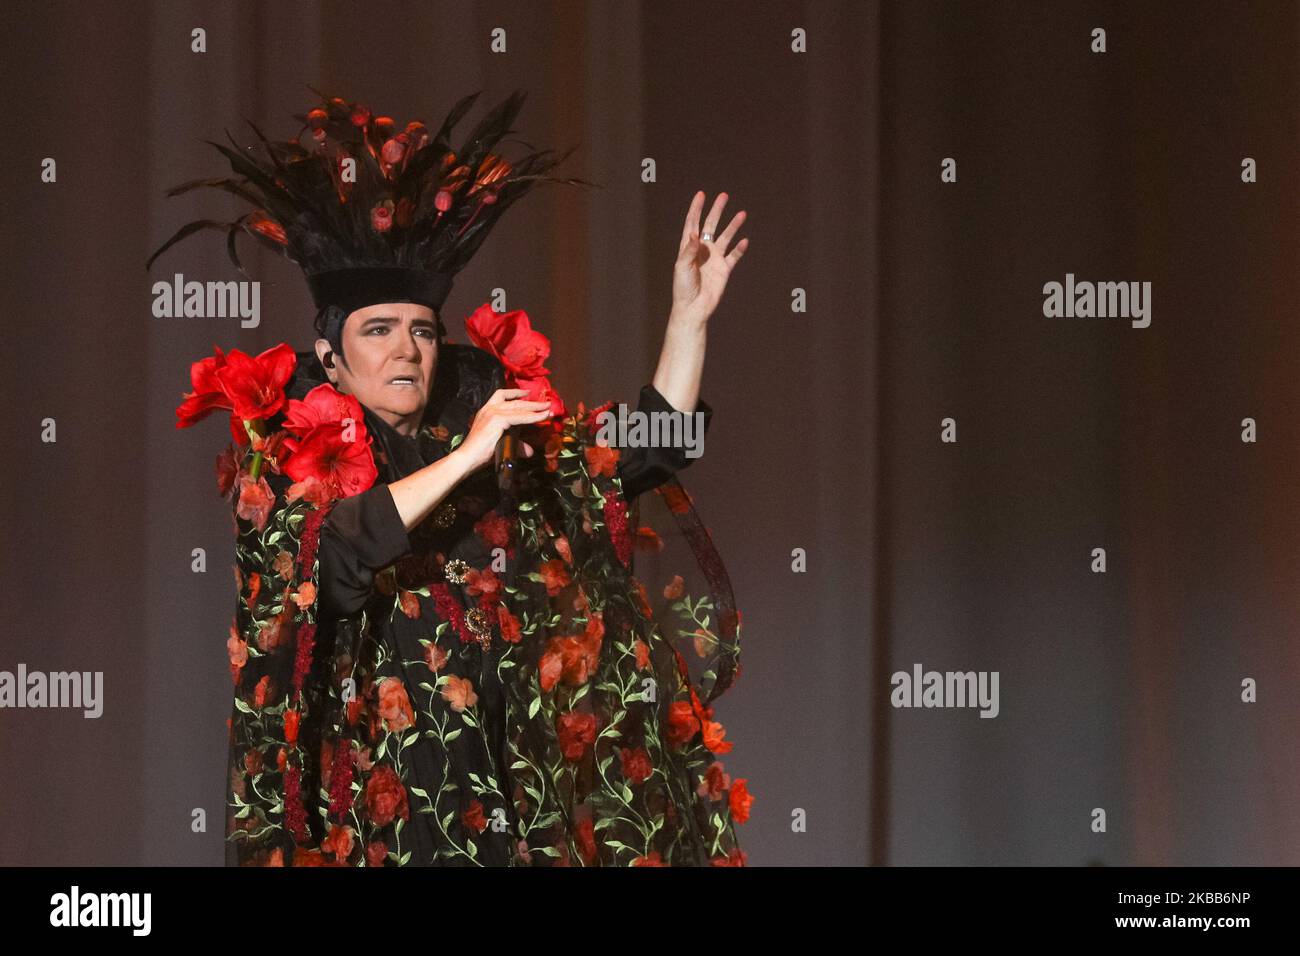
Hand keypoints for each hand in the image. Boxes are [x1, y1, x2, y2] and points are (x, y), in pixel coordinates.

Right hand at [451, 389, 552, 473]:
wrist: (468, 457)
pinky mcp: (498, 420)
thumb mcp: (500, 443)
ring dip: (536, 408)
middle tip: (546, 403)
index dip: (516, 393)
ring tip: (548, 409)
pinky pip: (521, 417)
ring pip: (519, 408)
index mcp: (486, 410)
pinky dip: (533, 417)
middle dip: (532, 402)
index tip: (527, 393)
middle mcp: (489, 408)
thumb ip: (516, 444)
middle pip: (515, 401)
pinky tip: (542, 417)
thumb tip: (529, 451)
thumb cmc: (480, 452)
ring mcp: (493, 413)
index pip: (502, 395)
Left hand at [672, 190, 749, 322]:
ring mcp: (714, 259)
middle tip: (724, 196)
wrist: (693, 308)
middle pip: (711, 225)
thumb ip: (689, 250)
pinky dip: (740, 249)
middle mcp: (703, 250)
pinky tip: (744, 241)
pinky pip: (734, 256)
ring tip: (742, 214)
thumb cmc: (683, 288)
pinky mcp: (724, 270)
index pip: (693, 223)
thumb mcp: (682, 267)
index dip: (696, 209)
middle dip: (717, 210)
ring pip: (725, 237)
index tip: (701, 195)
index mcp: (689, 247)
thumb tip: (695, 234)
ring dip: (733, 226)